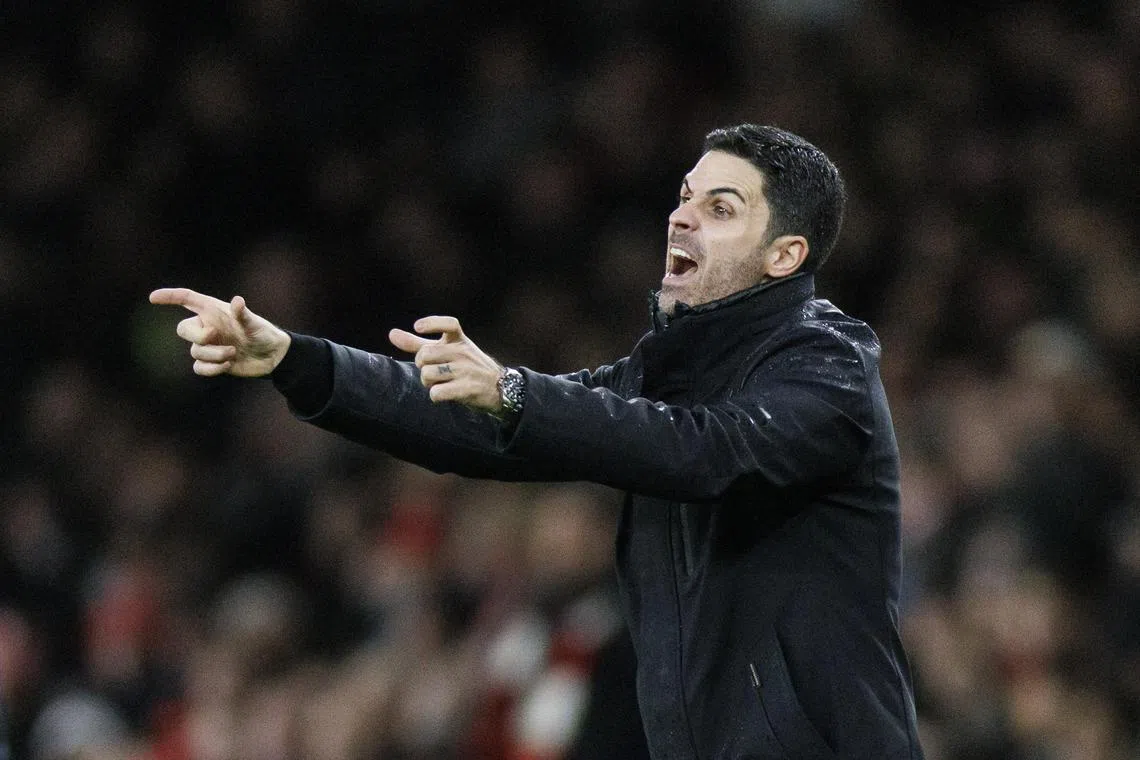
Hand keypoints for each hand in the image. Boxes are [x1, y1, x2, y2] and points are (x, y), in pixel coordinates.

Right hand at [149, 287, 291, 376]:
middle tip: (215, 336)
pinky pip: (199, 367)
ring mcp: (208, 345)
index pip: (187, 299)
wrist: (271, 356)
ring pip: (195, 351)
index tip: (153, 298)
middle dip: (197, 336)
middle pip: (183, 329)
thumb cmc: (263, 333)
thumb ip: (244, 314)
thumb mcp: (255, 323)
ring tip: (233, 353)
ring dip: (214, 354)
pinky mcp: (211, 362)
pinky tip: (228, 365)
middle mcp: (207, 326)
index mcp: (213, 311)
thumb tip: (237, 301)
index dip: (169, 297)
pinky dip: (211, 368)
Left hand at [388, 316, 503, 413]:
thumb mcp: (447, 351)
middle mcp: (463, 352)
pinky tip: (444, 394)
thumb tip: (391, 333)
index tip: (417, 327)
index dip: (431, 323)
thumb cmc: (467, 366)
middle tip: (432, 371)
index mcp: (459, 340)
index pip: (449, 324)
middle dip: (422, 367)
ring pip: (428, 375)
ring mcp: (466, 370)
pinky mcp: (467, 388)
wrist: (499, 388)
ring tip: (440, 383)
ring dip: (428, 383)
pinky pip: (437, 393)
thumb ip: (418, 343)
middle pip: (425, 356)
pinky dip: (435, 396)